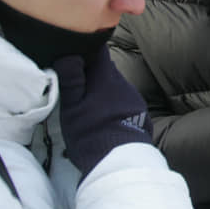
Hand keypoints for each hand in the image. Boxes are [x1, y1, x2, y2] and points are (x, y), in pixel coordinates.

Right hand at [53, 45, 152, 177]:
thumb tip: (70, 53)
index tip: (74, 53)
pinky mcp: (138, 111)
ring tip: (87, 105)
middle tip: (74, 83)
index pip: (99, 50)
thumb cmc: (91, 132)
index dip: (86, 48)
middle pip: (105, 69)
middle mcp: (123, 82)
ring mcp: (133, 97)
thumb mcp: (72, 107)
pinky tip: (103, 117)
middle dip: (91, 73)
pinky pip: (122, 100)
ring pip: (114, 85)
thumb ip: (71, 79)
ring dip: (102, 90)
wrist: (120, 160)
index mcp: (106, 77)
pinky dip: (112, 103)